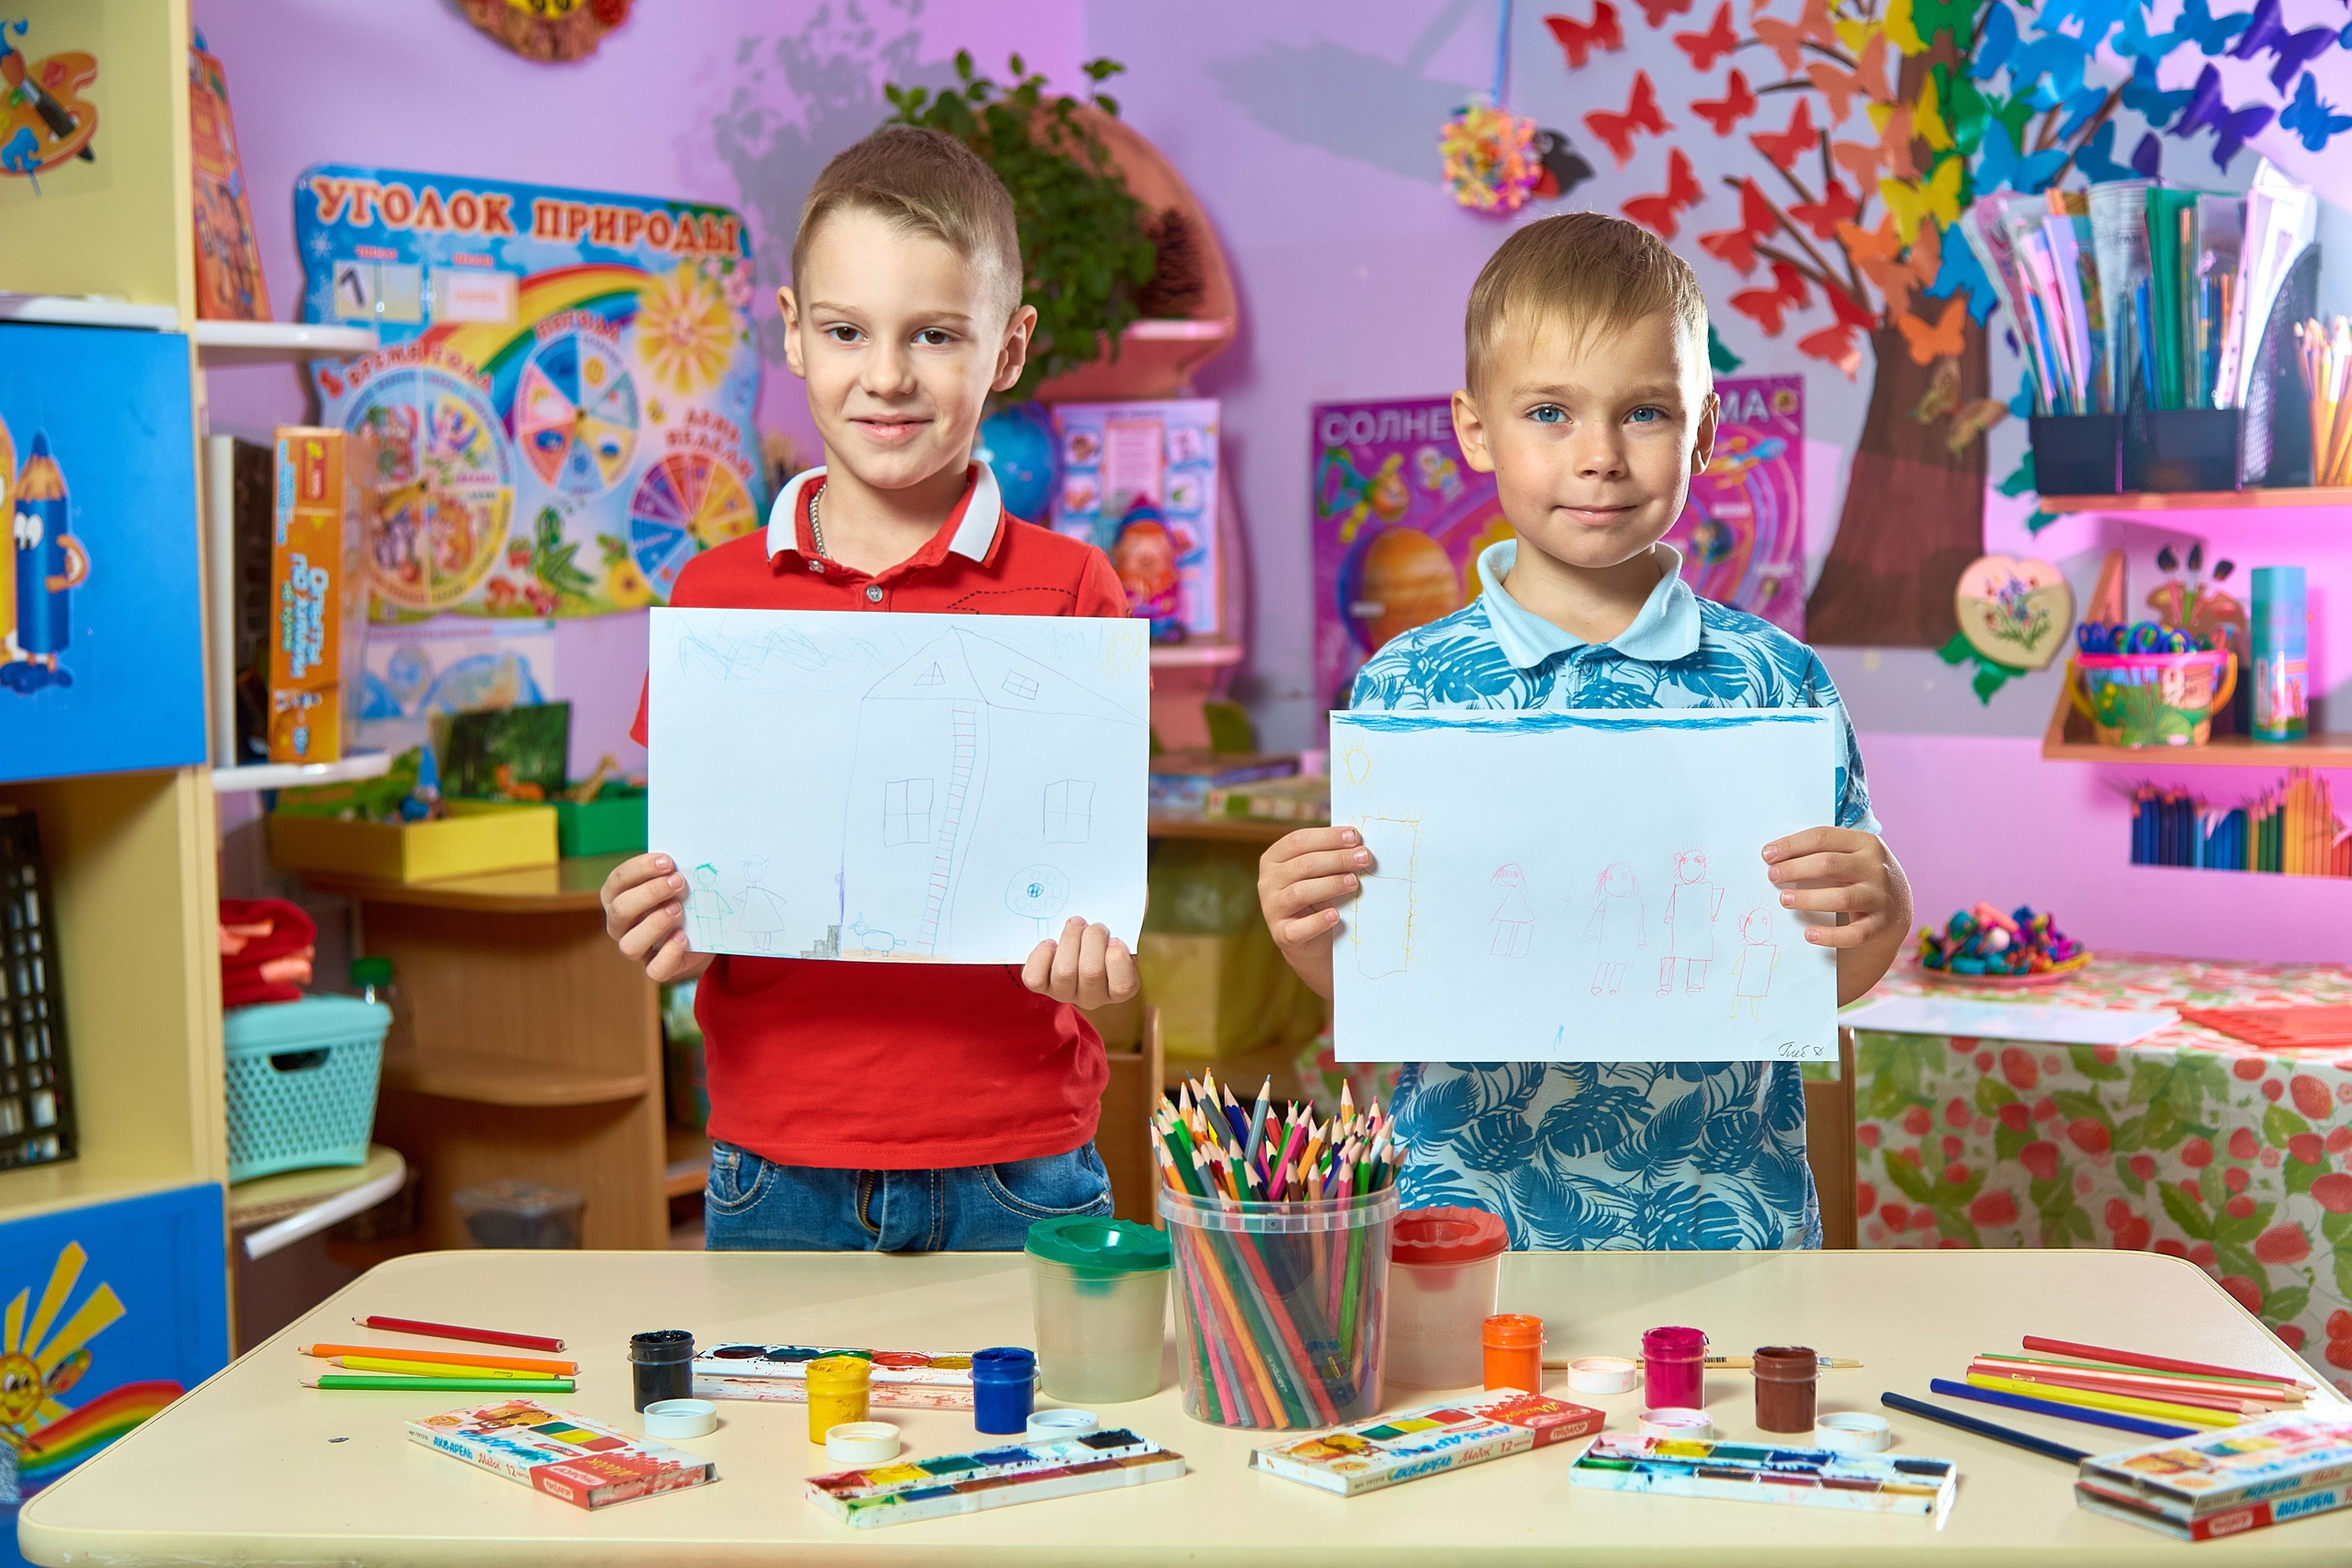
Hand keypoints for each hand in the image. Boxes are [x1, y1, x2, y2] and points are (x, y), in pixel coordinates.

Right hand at [600, 852, 715, 984]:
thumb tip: (687, 855)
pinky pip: (654, 970)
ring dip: (654, 924)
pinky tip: (683, 937)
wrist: (702, 926)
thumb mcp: (675, 878)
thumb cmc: (681, 894)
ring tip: (678, 908)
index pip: (618, 880)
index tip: (668, 861)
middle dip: (649, 893)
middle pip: (620, 910)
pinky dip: (669, 954)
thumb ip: (671, 869)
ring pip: (629, 945)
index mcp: (616, 896)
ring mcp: (635, 948)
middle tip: (678, 882)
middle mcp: (620, 924)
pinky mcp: (655, 967)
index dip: (640, 868)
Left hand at [1022, 916, 1137, 1008]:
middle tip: (1094, 925)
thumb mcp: (1127, 920)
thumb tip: (1135, 900)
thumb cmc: (1109, 926)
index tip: (1116, 939)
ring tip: (1075, 924)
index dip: (1119, 959)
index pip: (1123, 987)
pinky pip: (1036, 978)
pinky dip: (1042, 956)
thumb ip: (1134, 913)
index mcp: (1121, 987)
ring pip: (1064, 972)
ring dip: (1070, 940)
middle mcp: (1093, 997)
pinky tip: (1051, 942)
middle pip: (1091, 972)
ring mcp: (1065, 992)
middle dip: (1093, 940)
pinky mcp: (1042, 984)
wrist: (1081, 929)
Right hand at [1257, 824, 1368, 1001]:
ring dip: (1330, 885)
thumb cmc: (1319, 898)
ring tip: (1354, 883)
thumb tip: (1359, 846)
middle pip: (1302, 865)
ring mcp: (1272, 908)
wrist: (1313, 940)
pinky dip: (1318, 921)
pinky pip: (1299, 928)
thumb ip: (1332, 858)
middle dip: (1337, 859)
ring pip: (1299, 892)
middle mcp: (1267, 881)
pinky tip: (1336, 915)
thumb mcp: (1322, 873)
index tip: (1354, 837)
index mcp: (1274, 859)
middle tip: (1363, 858)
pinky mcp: (1281, 934)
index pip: (1298, 841)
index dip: (1327, 837)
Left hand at [1762, 826, 1912, 1004]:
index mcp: (1865, 843)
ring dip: (1808, 899)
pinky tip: (1809, 934)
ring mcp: (1880, 897)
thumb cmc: (1859, 875)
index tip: (1767, 854)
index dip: (1792, 845)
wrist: (1897, 906)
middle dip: (1795, 869)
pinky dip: (1830, 936)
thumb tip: (1775, 855)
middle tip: (1773, 876)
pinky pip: (1854, 933)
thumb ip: (1823, 851)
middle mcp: (1876, 867)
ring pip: (1840, 898)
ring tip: (1785, 900)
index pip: (1822, 837)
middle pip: (1829, 864)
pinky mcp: (1881, 925)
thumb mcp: (1851, 854)